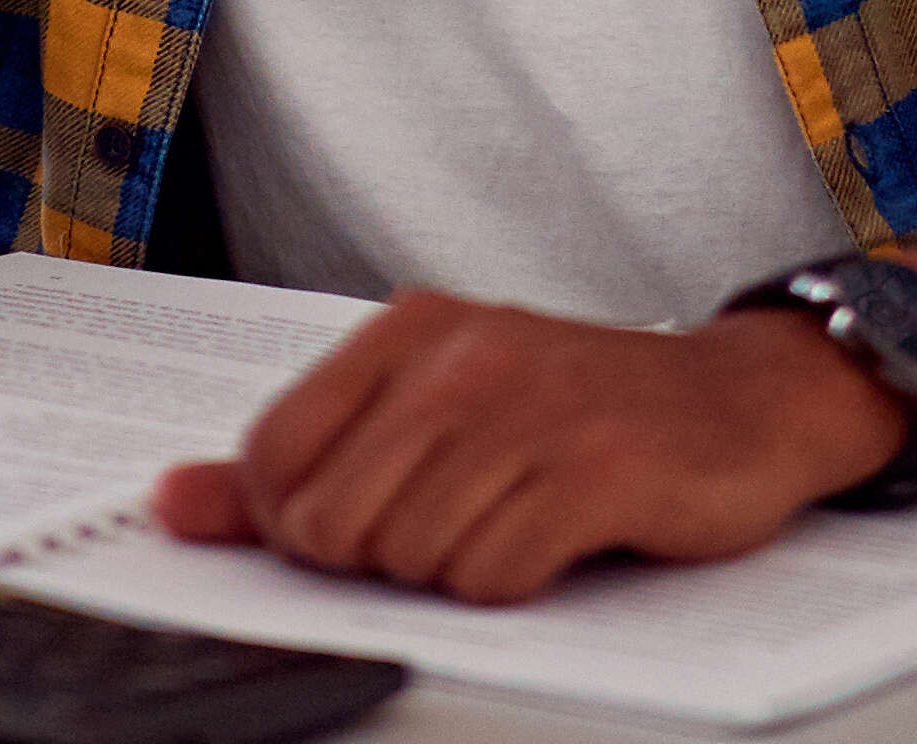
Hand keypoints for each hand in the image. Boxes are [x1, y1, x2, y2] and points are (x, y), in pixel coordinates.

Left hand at [149, 294, 903, 604]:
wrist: (745, 400)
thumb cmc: (580, 410)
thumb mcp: (434, 407)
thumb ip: (300, 457)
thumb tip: (171, 505)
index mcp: (409, 331)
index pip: (274, 456)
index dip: (297, 524)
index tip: (354, 526)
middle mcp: (463, 357)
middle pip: (333, 524)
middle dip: (378, 559)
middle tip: (450, 529)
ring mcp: (532, 409)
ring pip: (411, 558)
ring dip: (455, 572)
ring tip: (511, 525)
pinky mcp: (597, 469)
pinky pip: (494, 576)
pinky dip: (515, 584)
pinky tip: (555, 543)